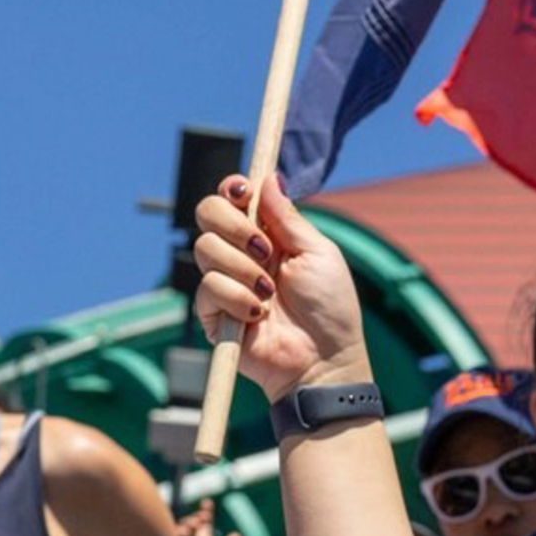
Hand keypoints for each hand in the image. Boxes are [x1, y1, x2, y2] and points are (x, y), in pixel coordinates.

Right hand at [191, 176, 366, 392]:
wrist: (324, 359)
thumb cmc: (330, 308)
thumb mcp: (317, 253)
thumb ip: (288, 217)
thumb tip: (268, 177)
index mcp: (266, 234)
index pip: (232, 198)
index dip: (232, 189)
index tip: (243, 192)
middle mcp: (241, 253)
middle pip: (207, 212)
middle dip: (234, 226)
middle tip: (265, 251)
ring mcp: (224, 282)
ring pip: (205, 248)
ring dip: (243, 269)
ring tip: (270, 293)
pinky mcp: (213, 313)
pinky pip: (208, 287)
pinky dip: (237, 299)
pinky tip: (258, 316)